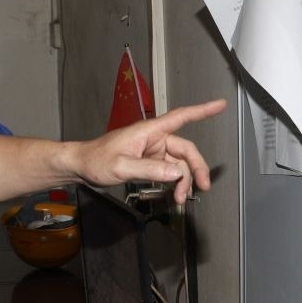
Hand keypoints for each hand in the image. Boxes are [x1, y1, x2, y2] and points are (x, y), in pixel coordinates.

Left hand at [61, 99, 227, 203]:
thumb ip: (149, 169)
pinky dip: (175, 182)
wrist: (81, 166)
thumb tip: (176, 172)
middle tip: (203, 187)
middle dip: (196, 168)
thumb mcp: (121, 166)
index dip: (202, 110)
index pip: (181, 117)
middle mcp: (154, 139)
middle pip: (186, 150)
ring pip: (179, 164)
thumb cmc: (96, 160)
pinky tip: (174, 193)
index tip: (220, 104)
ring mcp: (152, 151)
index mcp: (149, 131)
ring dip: (184, 180)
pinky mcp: (149, 162)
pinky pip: (169, 171)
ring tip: (181, 197)